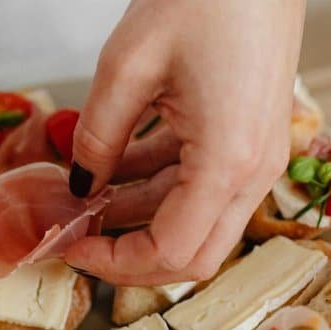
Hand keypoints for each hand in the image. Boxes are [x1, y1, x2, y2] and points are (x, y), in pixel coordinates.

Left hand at [64, 0, 306, 284]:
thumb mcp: (129, 66)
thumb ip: (98, 136)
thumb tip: (79, 185)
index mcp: (228, 162)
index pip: (172, 251)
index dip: (115, 263)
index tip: (72, 249)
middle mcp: (254, 171)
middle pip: (194, 256)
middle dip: (132, 259)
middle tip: (80, 244)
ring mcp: (258, 158)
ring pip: (196, 223)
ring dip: (139, 220)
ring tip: (83, 203)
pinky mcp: (251, 140)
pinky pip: (202, 187)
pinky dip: (157, 188)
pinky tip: (113, 172)